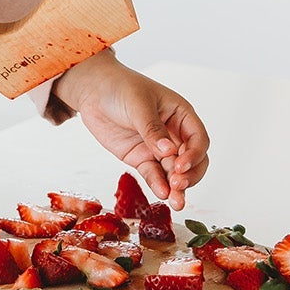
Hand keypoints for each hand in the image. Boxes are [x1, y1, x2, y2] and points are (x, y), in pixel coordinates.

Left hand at [53, 52, 209, 210]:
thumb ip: (152, 129)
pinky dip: (159, 185)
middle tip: (178, 185)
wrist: (92, 91)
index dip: (194, 155)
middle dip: (189, 175)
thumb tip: (169, 151)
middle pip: (192, 160)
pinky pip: (154, 175)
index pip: (198, 139)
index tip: (181, 166)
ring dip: (177, 187)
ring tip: (176, 202)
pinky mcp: (141, 158)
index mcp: (181, 115)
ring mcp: (157, 148)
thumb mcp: (138, 104)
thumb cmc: (120, 87)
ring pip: (174, 172)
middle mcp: (174, 134)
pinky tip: (162, 194)